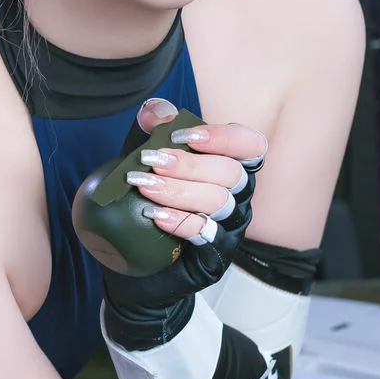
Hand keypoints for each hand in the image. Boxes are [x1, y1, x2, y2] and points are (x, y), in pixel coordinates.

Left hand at [99, 98, 267, 323]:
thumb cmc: (141, 209)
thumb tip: (154, 110)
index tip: (185, 137)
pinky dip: (182, 222)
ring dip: (180, 190)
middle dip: (189, 164)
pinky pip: (208, 236)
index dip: (225, 137)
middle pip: (230, 173)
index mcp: (227, 167)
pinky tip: (156, 217)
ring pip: (219, 201)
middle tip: (151, 161)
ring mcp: (229, 228)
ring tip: (145, 187)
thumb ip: (149, 135)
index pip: (249, 145)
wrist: (130, 268)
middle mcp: (236, 196)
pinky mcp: (216, 257)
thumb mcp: (142, 164)